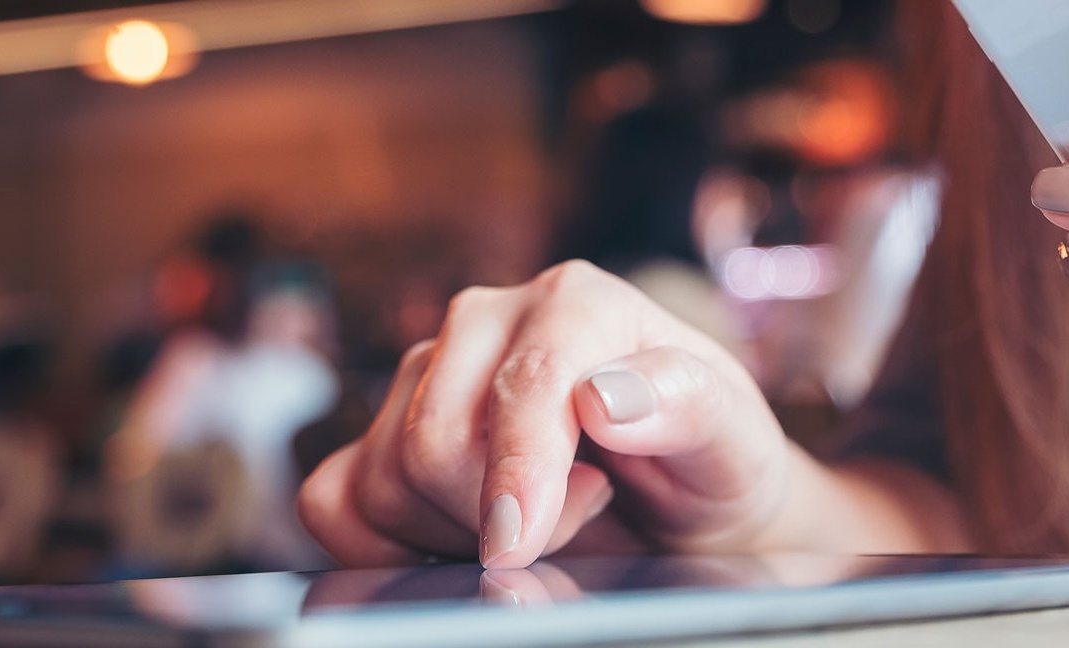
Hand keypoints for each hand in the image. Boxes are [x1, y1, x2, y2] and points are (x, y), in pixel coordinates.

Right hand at [296, 261, 805, 568]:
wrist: (683, 501)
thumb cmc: (708, 461)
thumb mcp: (734, 437)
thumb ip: (690, 404)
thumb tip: (609, 395)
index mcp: (577, 302)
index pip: (524, 382)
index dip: (516, 470)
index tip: (518, 542)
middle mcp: (488, 321)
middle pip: (435, 441)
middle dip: (499, 512)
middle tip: (580, 514)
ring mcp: (427, 373)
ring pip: (383, 478)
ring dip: (454, 532)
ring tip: (539, 518)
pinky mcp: (382, 432)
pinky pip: (334, 499)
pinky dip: (383, 544)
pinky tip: (458, 541)